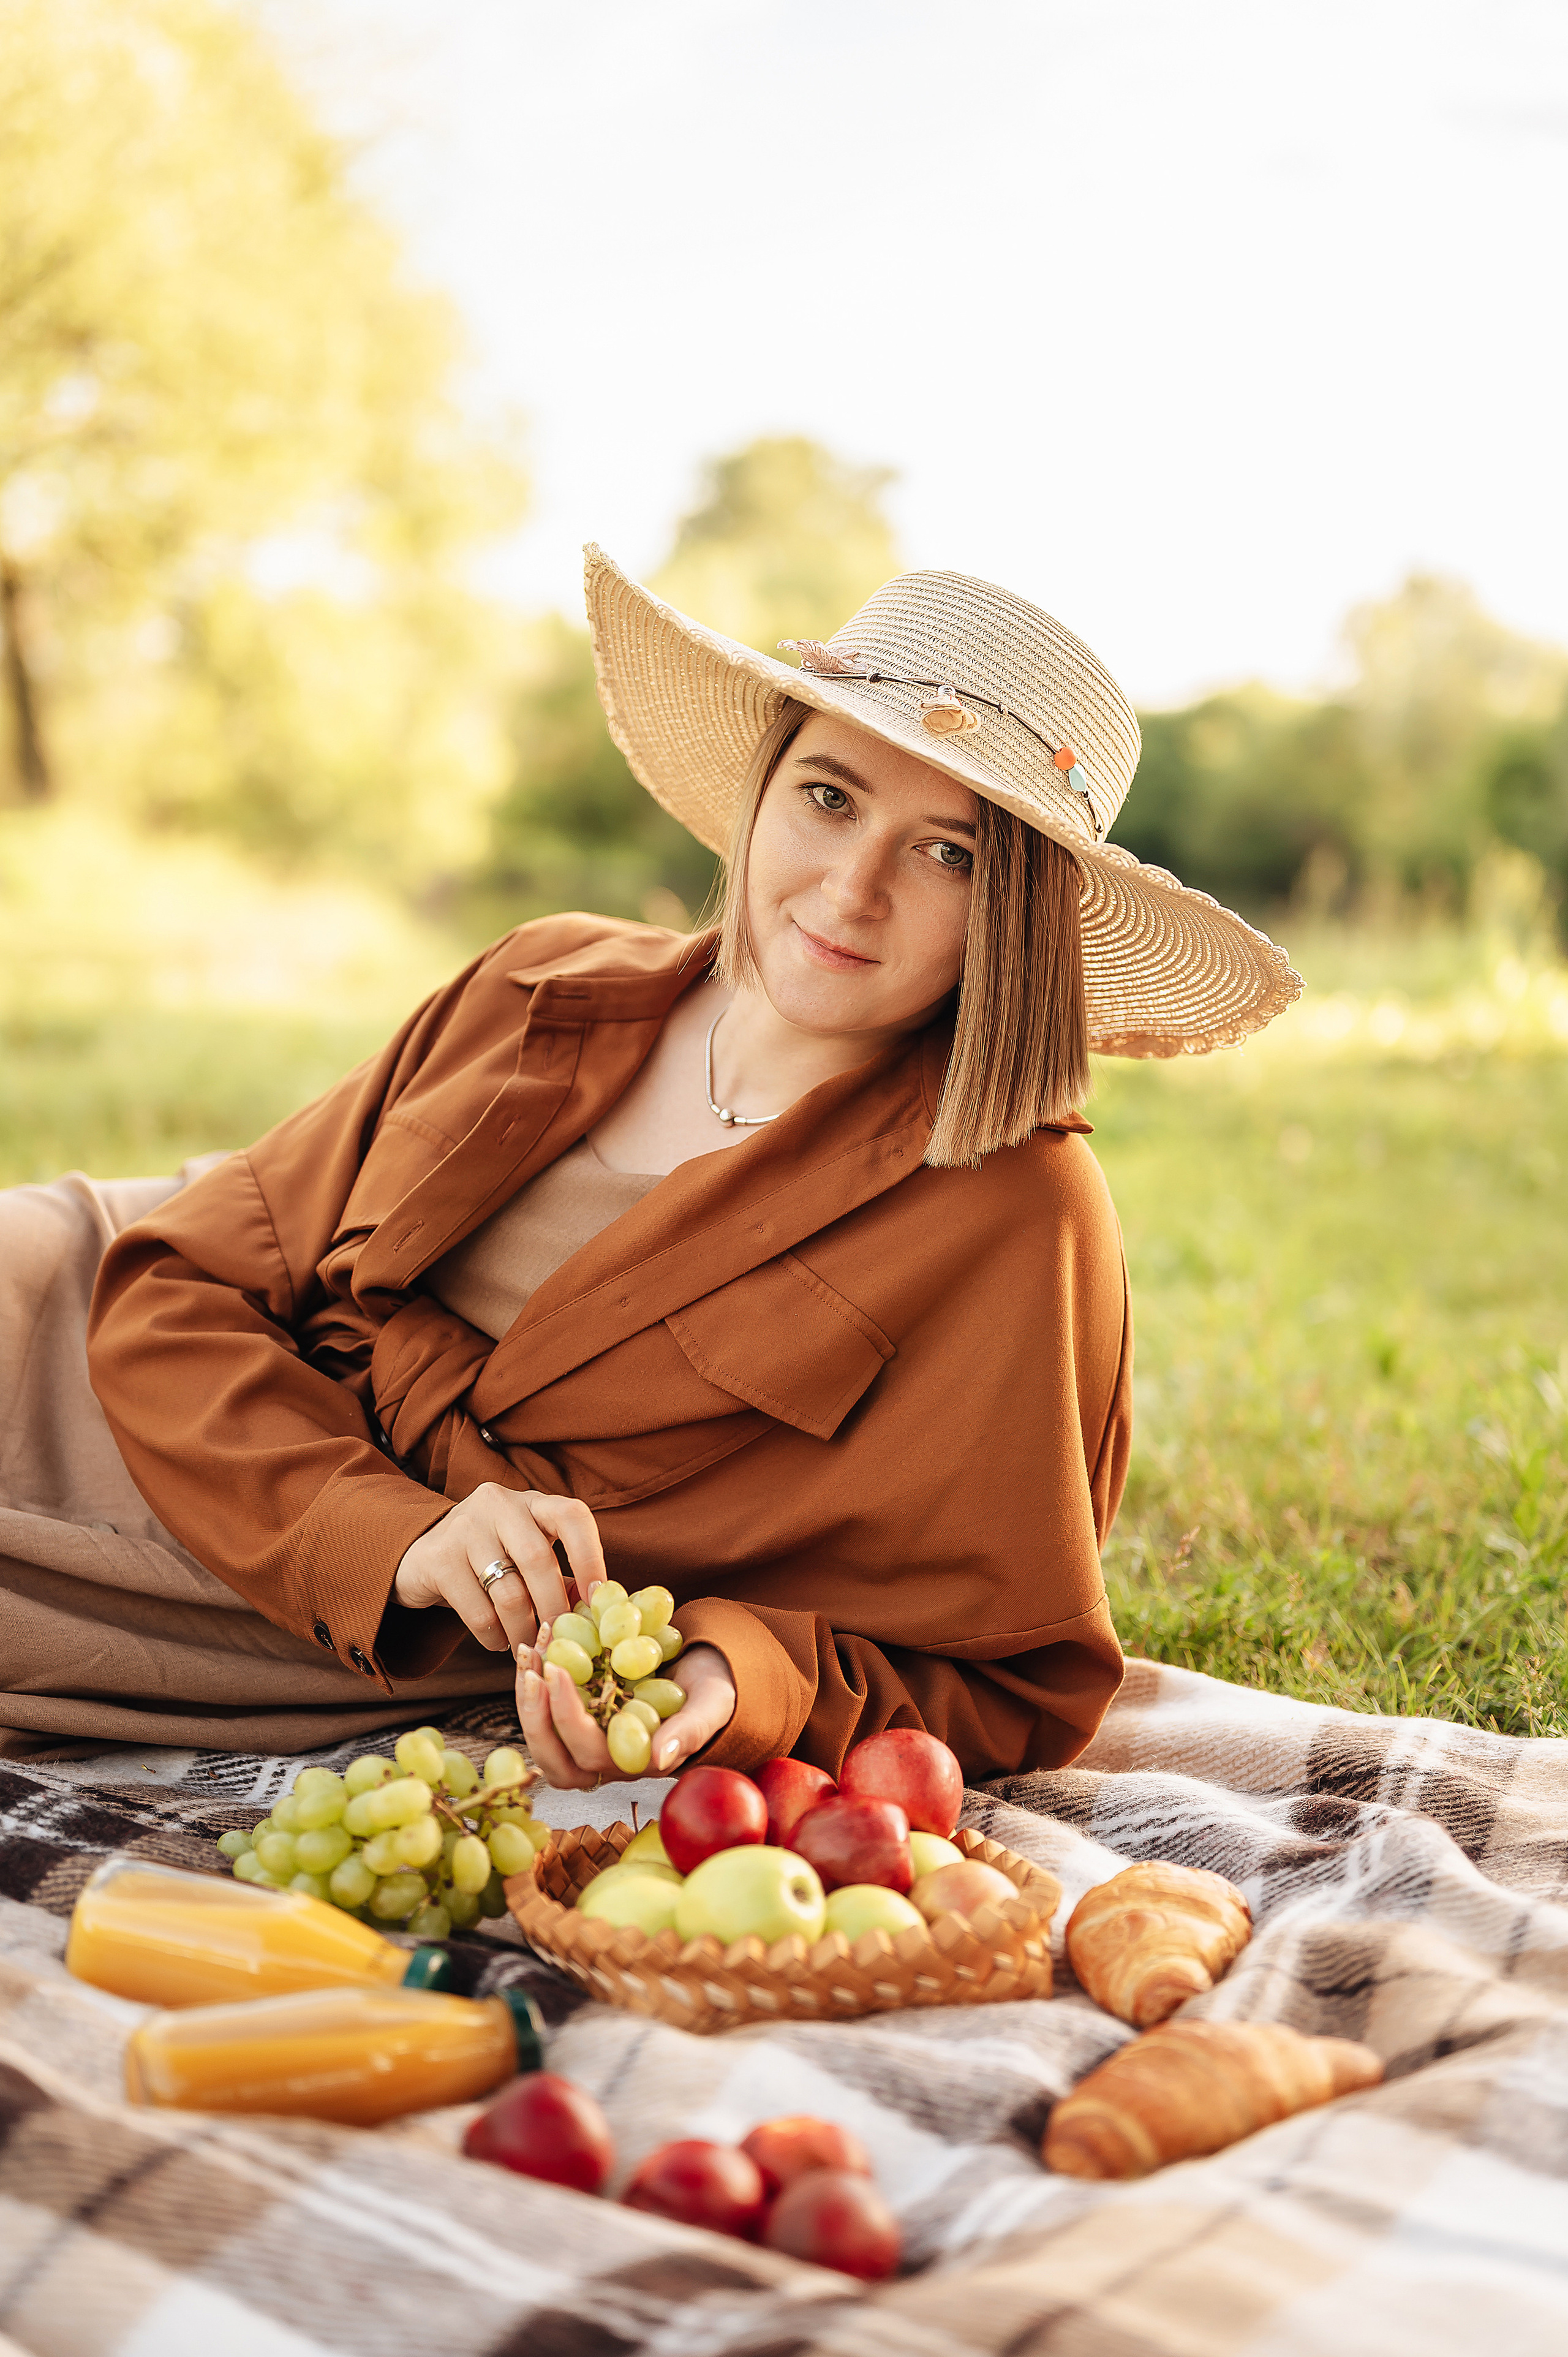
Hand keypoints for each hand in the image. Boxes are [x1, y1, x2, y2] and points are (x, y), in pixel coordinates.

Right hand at [393, 1482, 604, 1657]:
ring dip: (524, 1629)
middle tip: (558, 1638)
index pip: (572, 1516)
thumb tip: (593, 1610)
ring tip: (527, 1644)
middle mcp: (499, 1504)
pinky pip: (478, 1611)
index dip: (590, 1556)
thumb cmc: (489, 1560)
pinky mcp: (438, 1558)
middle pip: (539, 1559)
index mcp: (532, 1502)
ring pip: (509, 1592)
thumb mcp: (525, 1558)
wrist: (421, 1558)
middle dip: (554, 1607)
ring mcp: (465, 1527)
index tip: (597, 1596)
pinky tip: (498, 1641)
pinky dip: (494, 1636)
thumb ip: (560, 1578)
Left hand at [516, 1640, 737, 1790]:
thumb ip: (690, 1731)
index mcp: (634, 1763)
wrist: (707, 1674)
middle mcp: (605, 1760)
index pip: (588, 1752)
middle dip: (534, 1712)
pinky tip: (536, 1643)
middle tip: (532, 1665)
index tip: (557, 1670)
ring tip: (529, 1651)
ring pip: (543, 1738)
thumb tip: (659, 1756)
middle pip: (553, 1756)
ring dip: (528, 1697)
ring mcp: (588, 1739)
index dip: (566, 1716)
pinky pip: (544, 1711)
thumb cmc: (711, 1693)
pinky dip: (534, 1680)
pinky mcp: (579, 1716)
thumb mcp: (711, 1705)